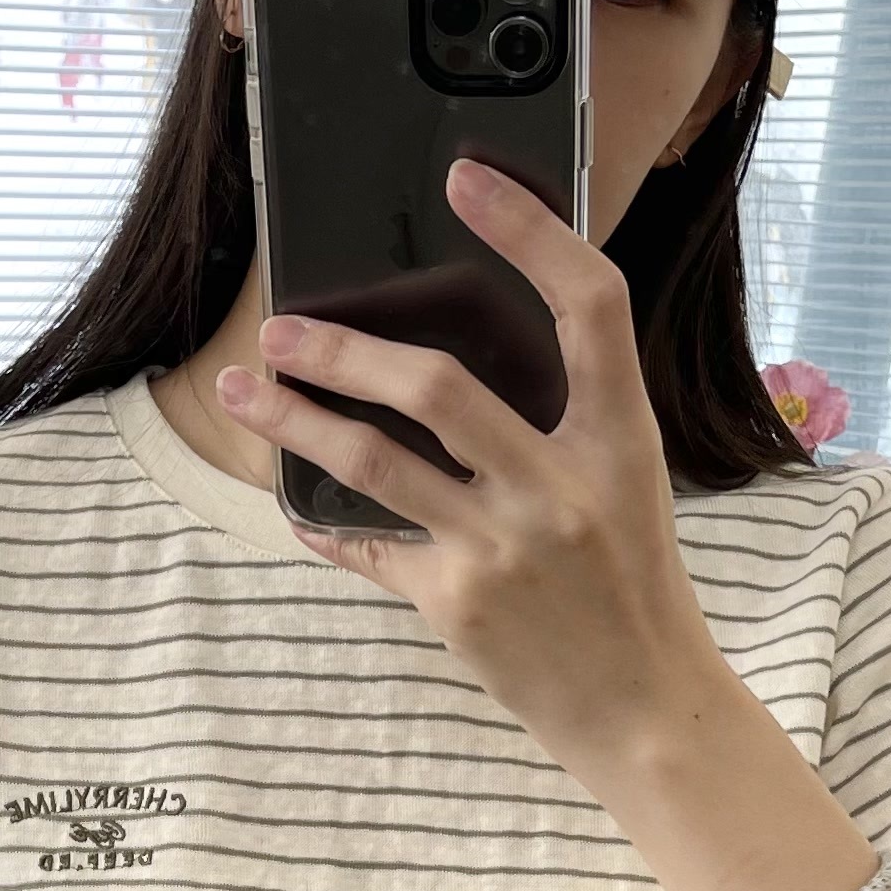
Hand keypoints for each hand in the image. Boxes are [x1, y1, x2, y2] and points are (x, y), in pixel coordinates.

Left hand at [217, 156, 733, 803]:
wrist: (645, 711)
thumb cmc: (633, 586)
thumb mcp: (627, 484)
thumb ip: (565, 419)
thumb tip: (456, 351)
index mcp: (620, 437)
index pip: (589, 303)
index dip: (530, 232)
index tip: (467, 179)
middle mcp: (561, 484)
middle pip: (435, 385)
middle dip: (343, 350)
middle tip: (284, 329)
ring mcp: (504, 546)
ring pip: (374, 460)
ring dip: (295, 420)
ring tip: (244, 392)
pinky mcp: (458, 602)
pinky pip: (368, 546)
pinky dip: (324, 522)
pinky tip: (294, 504)